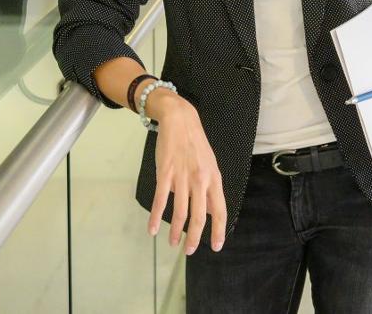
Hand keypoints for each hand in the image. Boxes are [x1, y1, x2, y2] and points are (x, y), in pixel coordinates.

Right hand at [146, 90, 226, 254]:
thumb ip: (209, 188)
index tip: (216, 246)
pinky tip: (152, 229)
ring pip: (180, 212)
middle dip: (194, 238)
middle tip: (189, 251)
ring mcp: (182, 177)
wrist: (180, 120)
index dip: (218, 230)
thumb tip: (209, 212)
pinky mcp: (165, 173)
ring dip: (176, 231)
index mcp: (214, 178)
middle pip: (198, 216)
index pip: (219, 210)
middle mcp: (200, 180)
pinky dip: (156, 217)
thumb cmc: (195, 144)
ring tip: (173, 243)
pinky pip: (160, 200)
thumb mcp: (210, 165)